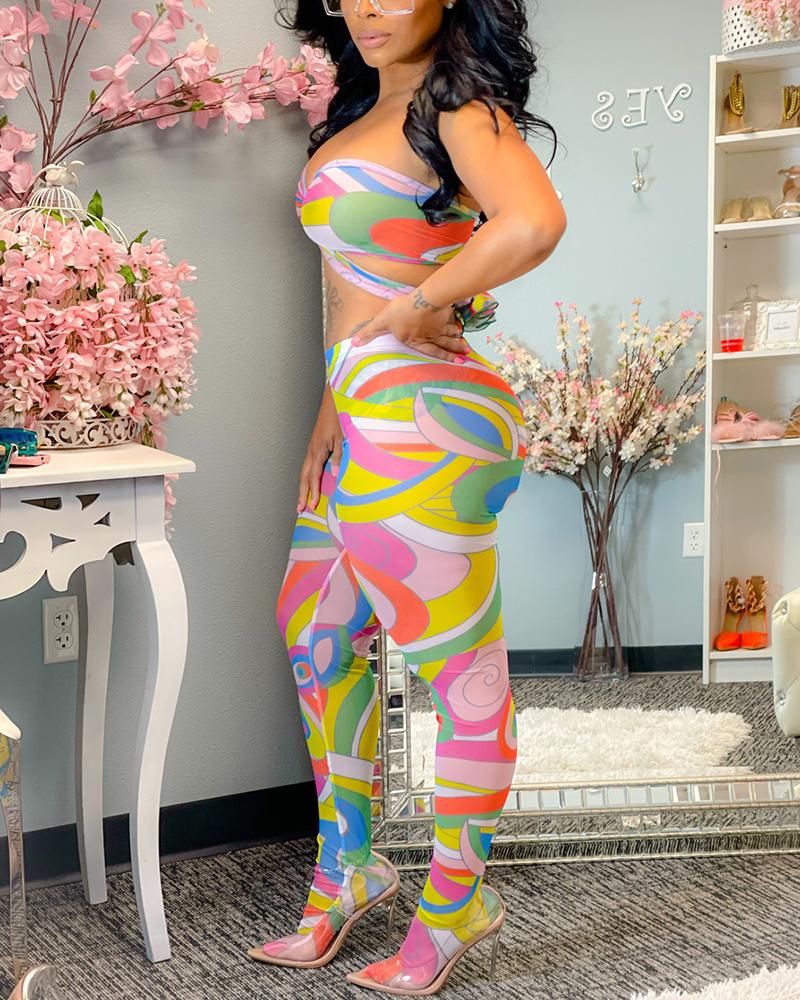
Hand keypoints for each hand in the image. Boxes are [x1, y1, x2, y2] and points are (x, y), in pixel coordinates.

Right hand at [298, 385, 342, 513]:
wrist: (333, 401)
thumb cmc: (339, 418)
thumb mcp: (342, 439)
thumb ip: (338, 457)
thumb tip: (333, 475)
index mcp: (318, 450)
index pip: (313, 476)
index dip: (313, 492)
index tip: (312, 505)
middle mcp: (312, 450)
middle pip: (304, 476)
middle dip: (302, 493)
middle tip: (299, 509)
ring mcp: (312, 447)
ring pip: (304, 471)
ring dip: (303, 486)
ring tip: (302, 499)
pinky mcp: (315, 445)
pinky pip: (308, 464)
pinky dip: (307, 476)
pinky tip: (309, 481)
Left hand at [350, 289, 468, 362]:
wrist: (421, 302)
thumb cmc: (401, 312)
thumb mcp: (381, 321)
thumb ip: (369, 332)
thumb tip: (354, 343)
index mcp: (416, 341)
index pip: (430, 351)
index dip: (442, 356)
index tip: (453, 362)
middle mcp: (430, 337)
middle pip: (443, 345)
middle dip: (453, 351)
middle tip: (465, 355)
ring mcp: (438, 326)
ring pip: (449, 335)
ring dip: (457, 341)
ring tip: (466, 346)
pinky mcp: (443, 314)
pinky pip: (451, 322)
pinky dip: (456, 325)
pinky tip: (461, 327)